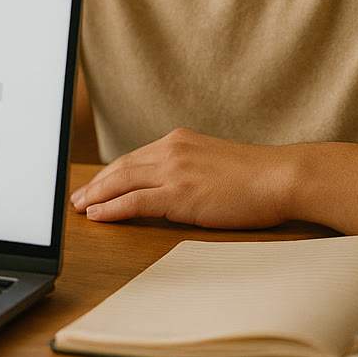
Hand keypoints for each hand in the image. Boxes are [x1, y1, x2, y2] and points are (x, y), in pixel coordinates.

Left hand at [69, 128, 296, 228]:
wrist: (280, 177)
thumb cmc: (257, 176)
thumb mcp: (215, 162)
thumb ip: (190, 168)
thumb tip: (174, 187)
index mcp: (181, 140)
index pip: (135, 158)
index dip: (111, 173)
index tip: (96, 185)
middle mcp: (173, 149)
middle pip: (121, 168)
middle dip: (96, 184)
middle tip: (77, 198)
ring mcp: (175, 170)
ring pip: (122, 182)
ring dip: (96, 196)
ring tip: (80, 208)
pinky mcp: (180, 193)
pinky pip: (134, 202)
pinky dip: (111, 209)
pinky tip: (98, 216)